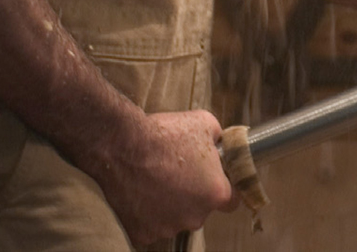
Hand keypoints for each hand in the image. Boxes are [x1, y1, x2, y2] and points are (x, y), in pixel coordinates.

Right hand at [93, 109, 236, 246]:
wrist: (124, 146)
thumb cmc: (165, 134)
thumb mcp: (203, 121)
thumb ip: (217, 137)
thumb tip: (217, 142)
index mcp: (215, 194)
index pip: (232, 199)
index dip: (222, 186)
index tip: (211, 176)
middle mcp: (195, 218)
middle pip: (199, 208)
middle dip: (191, 192)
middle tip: (175, 169)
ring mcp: (168, 228)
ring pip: (174, 217)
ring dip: (168, 202)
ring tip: (153, 177)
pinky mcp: (143, 234)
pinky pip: (149, 224)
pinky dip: (145, 211)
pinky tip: (138, 189)